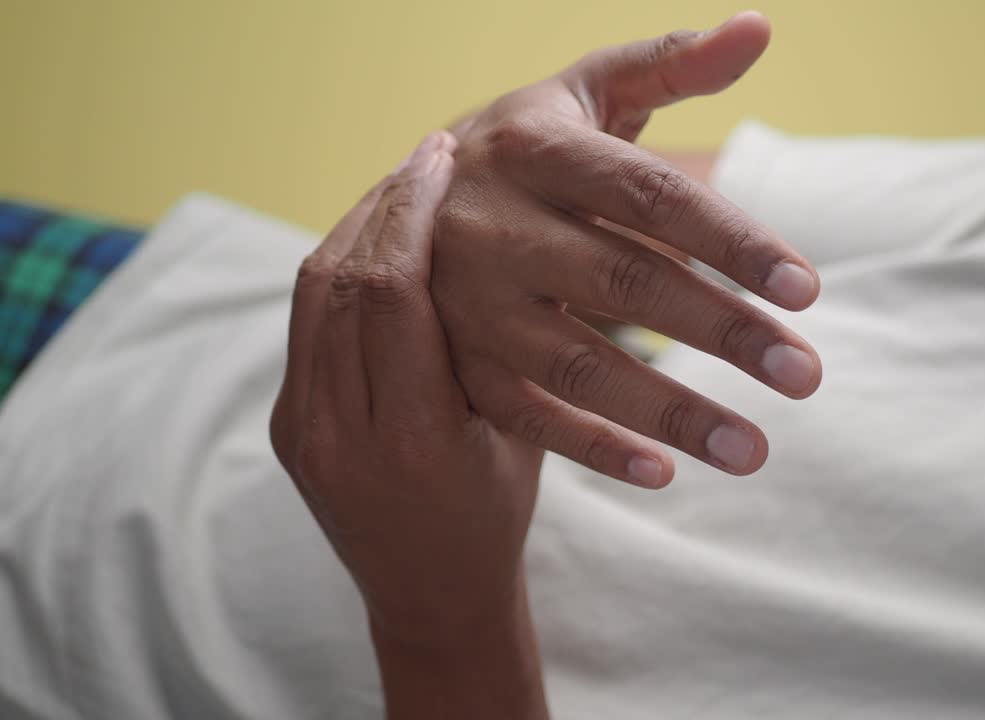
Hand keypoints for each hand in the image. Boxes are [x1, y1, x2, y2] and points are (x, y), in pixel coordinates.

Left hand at [270, 133, 546, 717]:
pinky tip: (379, 242)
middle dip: (386, 204)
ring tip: (405, 185)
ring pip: (314, 296)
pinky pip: (307, 327)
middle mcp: (342, 433)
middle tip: (430, 155)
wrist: (430, 598)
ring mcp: (303, 433)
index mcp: (415, 438)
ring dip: (359, 229)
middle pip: (343, 280)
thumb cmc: (496, 517)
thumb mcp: (520, 437)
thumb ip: (505, 353)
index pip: (394, 291)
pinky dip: (340, 271)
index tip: (443, 156)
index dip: (415, 211)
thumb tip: (522, 246)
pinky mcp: (289, 430)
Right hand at [433, 11, 822, 487]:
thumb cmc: (529, 149)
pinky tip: (664, 474)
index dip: (731, 240)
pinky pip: (526, 414)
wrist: (409, 211)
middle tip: (807, 377)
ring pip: (576, 363)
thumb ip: (670, 63)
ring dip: (669, 411)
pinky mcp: (454, 361)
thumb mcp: (585, 94)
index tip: (807, 290)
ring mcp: (466, 301)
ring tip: (754, 450)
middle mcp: (493, 222)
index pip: (650, 194)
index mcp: (535, 145)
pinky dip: (592, 449)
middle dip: (721, 331)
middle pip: (624, 279)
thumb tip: (760, 27)